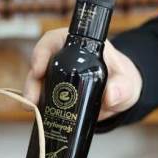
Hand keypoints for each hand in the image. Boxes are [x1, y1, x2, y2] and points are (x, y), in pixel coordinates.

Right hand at [23, 28, 142, 120]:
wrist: (121, 95)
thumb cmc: (123, 80)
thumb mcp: (126, 83)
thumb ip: (122, 87)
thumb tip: (111, 96)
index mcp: (79, 46)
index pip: (53, 41)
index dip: (41, 52)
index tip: (38, 69)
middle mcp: (63, 58)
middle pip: (40, 64)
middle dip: (32, 81)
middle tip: (31, 99)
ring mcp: (57, 76)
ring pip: (37, 82)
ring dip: (31, 96)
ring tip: (31, 110)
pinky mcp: (56, 93)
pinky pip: (42, 98)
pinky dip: (38, 107)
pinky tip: (37, 116)